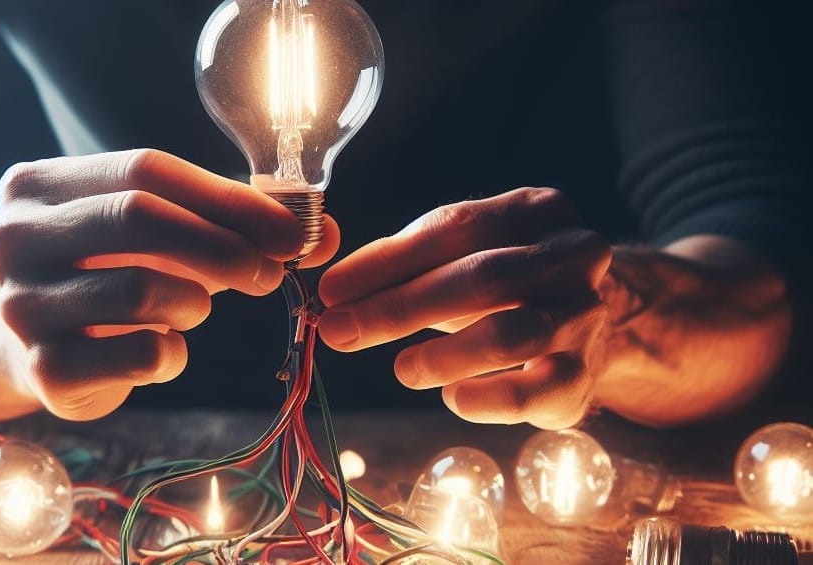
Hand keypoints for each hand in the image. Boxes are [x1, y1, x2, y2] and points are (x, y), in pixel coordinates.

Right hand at [0, 149, 338, 420]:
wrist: (33, 346)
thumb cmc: (108, 273)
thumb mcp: (156, 234)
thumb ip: (231, 221)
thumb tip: (323, 232)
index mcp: (37, 185)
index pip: (145, 169)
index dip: (227, 197)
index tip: (292, 229)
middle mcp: (13, 238)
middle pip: (137, 218)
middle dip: (221, 246)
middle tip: (269, 274)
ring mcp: (20, 306)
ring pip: (140, 290)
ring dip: (193, 301)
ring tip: (192, 307)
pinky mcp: (42, 370)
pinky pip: (139, 357)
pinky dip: (172, 354)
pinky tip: (164, 349)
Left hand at [318, 187, 610, 428]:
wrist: (588, 324)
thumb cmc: (503, 286)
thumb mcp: (459, 259)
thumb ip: (401, 266)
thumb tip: (334, 293)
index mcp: (537, 210)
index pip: (455, 227)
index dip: (388, 260)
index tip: (332, 290)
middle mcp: (573, 256)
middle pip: (483, 278)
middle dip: (401, 308)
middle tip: (341, 332)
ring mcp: (585, 316)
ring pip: (511, 334)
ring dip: (443, 355)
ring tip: (402, 369)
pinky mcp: (585, 375)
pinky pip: (534, 392)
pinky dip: (487, 398)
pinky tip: (452, 397)